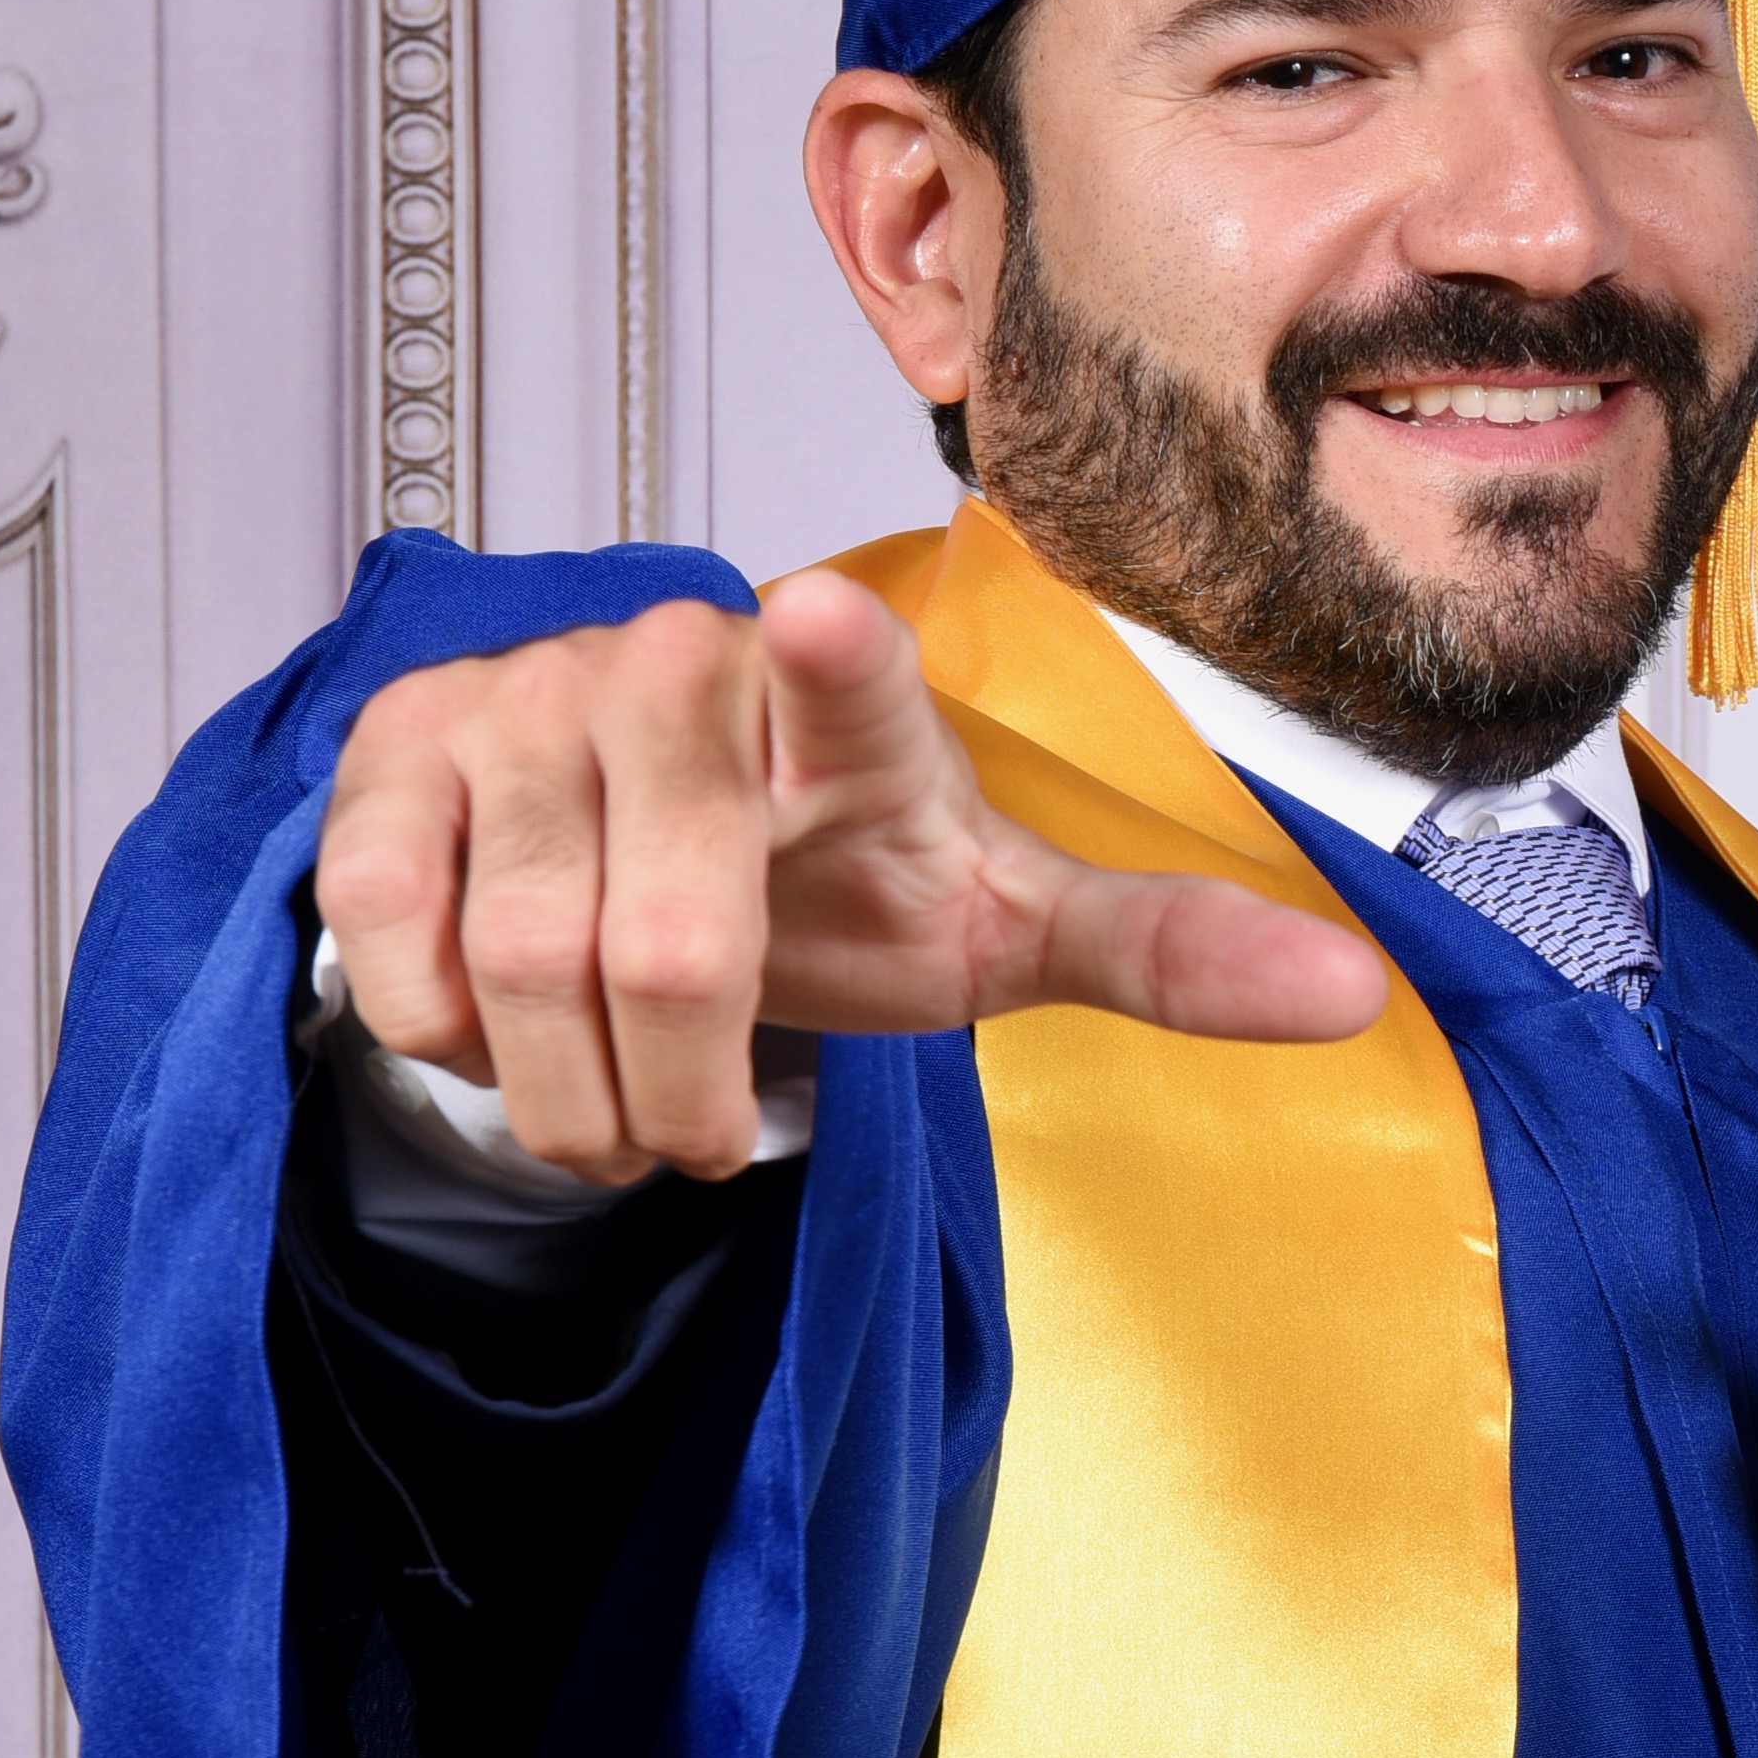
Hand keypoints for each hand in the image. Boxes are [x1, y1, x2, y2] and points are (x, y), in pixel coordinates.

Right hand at [313, 563, 1383, 1182]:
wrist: (647, 853)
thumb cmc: (834, 874)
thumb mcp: (998, 922)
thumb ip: (1161, 951)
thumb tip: (1357, 996)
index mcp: (849, 711)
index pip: (850, 687)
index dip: (837, 669)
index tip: (836, 627)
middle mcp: (679, 675)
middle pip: (669, 937)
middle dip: (681, 1085)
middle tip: (699, 1129)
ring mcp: (526, 702)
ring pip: (526, 960)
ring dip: (572, 1092)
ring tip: (616, 1099)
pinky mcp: (402, 751)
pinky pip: (400, 937)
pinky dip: (453, 1032)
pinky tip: (507, 1019)